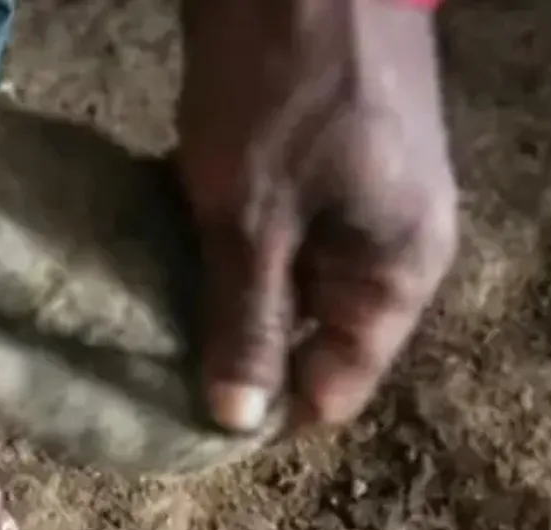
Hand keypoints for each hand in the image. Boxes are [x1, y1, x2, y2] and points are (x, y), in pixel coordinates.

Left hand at [177, 0, 457, 431]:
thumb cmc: (283, 87)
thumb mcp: (254, 217)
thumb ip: (247, 320)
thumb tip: (236, 422)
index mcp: (400, 271)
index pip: (337, 386)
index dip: (265, 408)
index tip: (184, 417)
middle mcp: (391, 246)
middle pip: (312, 339)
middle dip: (237, 353)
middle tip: (153, 368)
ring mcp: (360, 200)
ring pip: (287, 284)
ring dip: (223, 298)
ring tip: (150, 317)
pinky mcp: (322, 163)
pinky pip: (274, 233)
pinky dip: (225, 247)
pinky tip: (167, 254)